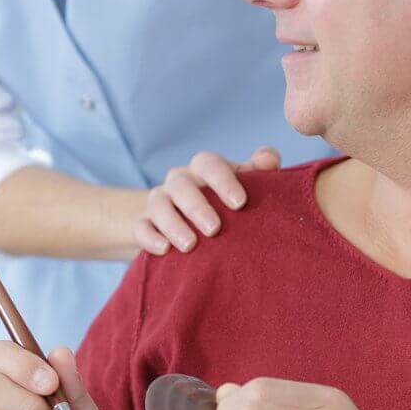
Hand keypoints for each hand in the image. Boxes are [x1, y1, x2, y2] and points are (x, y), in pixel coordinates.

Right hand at [135, 147, 280, 255]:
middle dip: (198, 206)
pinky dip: (150, 237)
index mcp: (204, 169)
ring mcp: (159, 202)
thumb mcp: (242, 187)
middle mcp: (180, 181)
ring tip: (190, 245)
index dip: (224, 181)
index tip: (240, 204)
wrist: (188, 226)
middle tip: (215, 229)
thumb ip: (258, 172)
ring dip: (173, 224)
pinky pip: (141, 227)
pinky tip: (164, 250)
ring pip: (159, 204)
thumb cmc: (224, 204)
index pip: (210, 164)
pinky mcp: (143, 224)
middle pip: (182, 185)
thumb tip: (269, 159)